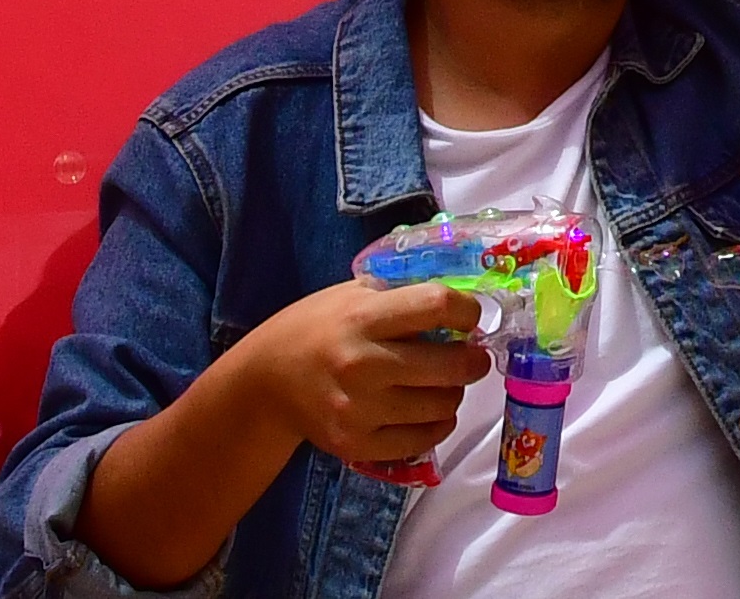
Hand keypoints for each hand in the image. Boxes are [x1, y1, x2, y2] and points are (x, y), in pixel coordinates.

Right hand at [235, 281, 487, 471]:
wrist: (266, 383)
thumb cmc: (316, 328)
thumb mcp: (352, 295)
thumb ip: (400, 296)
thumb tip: (458, 305)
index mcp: (363, 318)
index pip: (436, 305)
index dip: (466, 310)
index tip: (469, 316)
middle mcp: (363, 365)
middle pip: (450, 365)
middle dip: (473, 359)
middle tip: (473, 356)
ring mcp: (360, 410)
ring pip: (441, 406)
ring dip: (454, 393)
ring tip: (445, 383)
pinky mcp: (357, 444)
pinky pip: (422, 439)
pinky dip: (437, 425)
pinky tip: (431, 411)